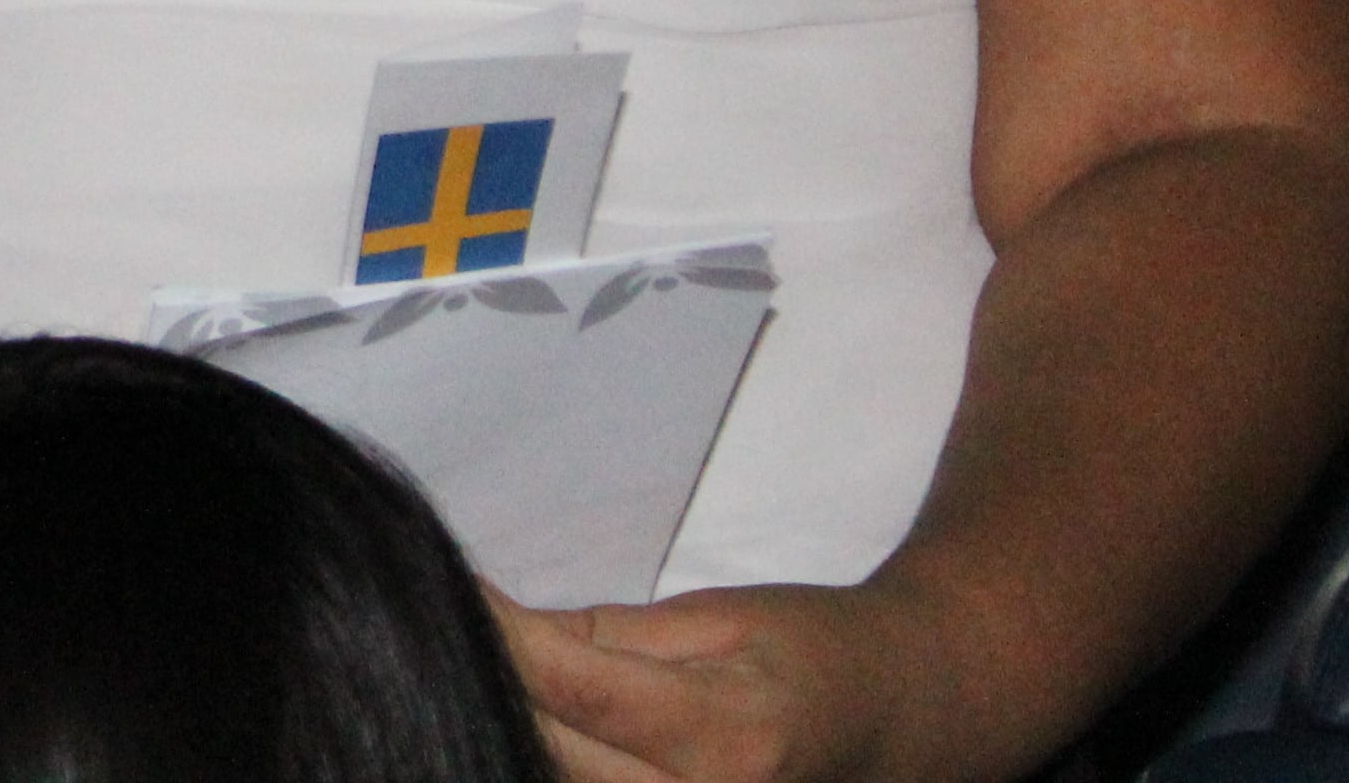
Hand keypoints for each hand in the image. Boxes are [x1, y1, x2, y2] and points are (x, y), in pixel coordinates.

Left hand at [488, 582, 958, 782]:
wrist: (903, 718)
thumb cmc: (813, 652)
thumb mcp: (718, 618)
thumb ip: (608, 637)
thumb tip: (508, 634)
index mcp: (725, 733)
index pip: (573, 685)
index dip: (499, 634)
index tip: (445, 586)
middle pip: (552, 754)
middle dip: (495, 687)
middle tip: (446, 625)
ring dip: (518, 733)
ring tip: (485, 672)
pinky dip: (557, 763)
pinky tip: (533, 724)